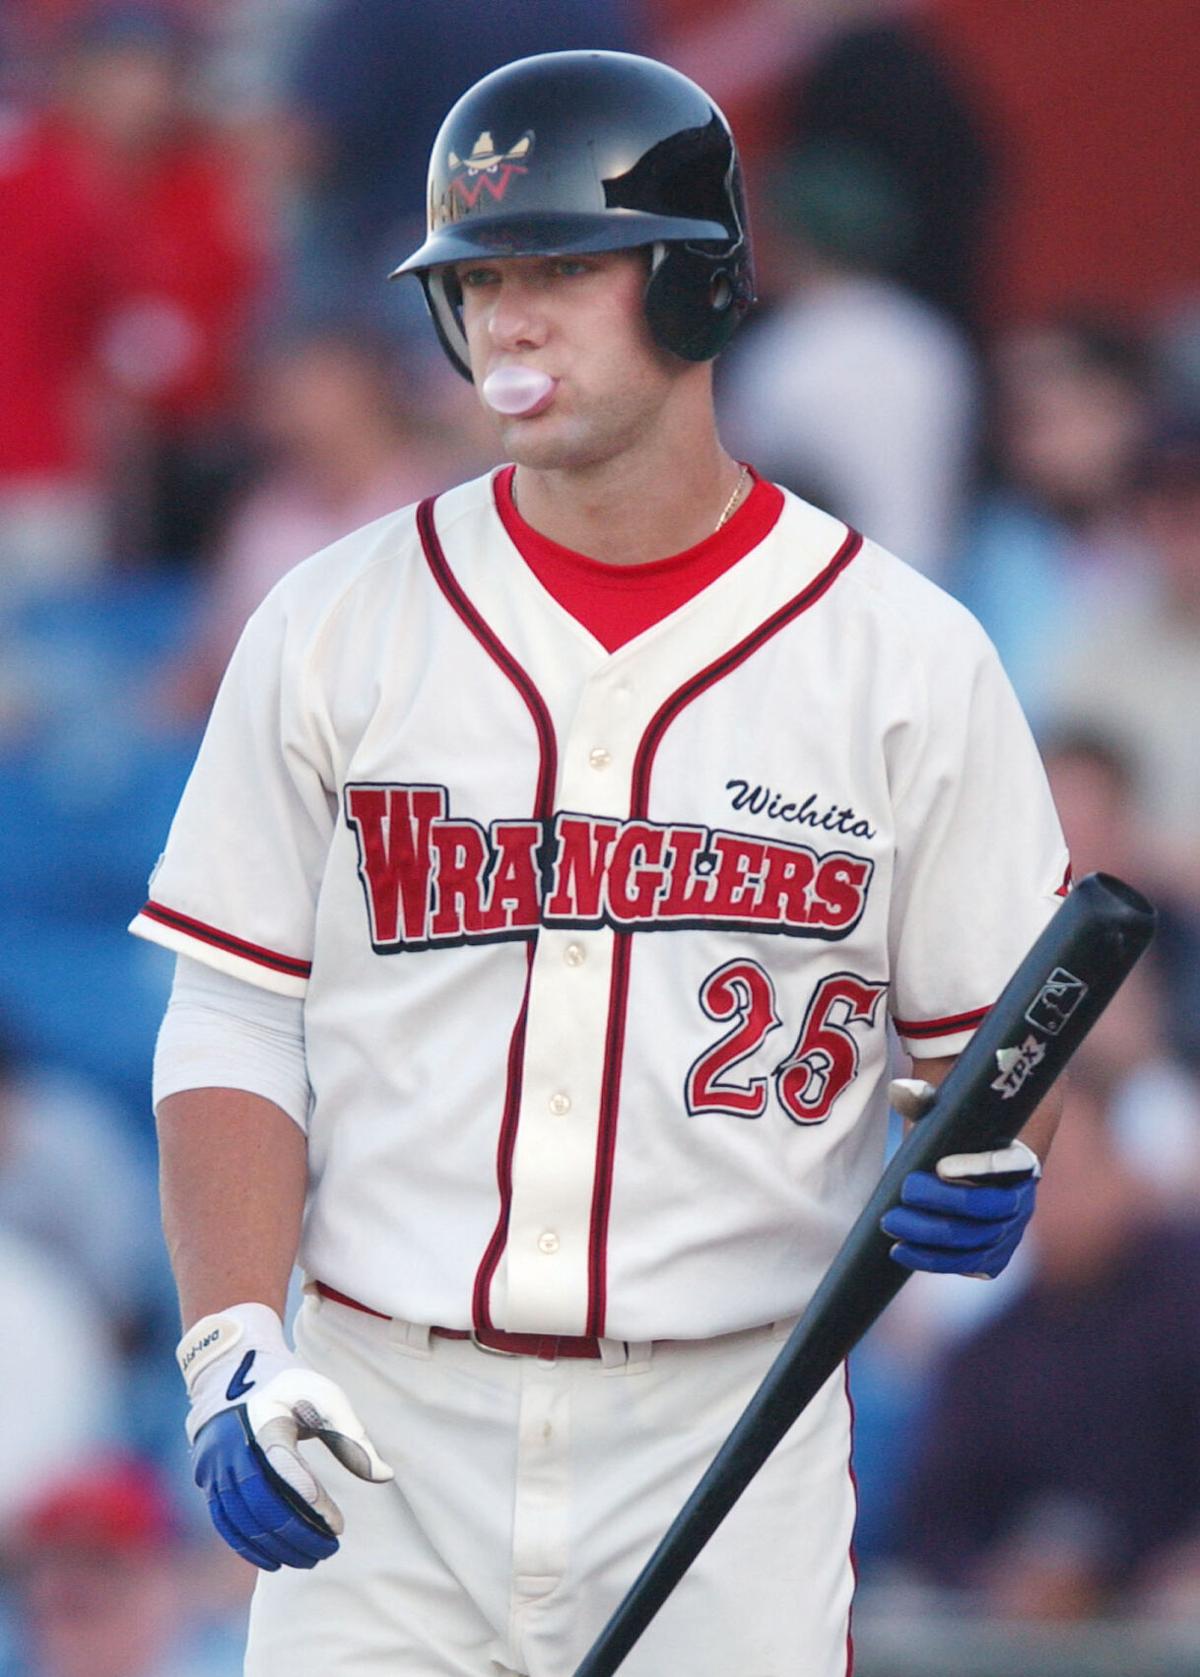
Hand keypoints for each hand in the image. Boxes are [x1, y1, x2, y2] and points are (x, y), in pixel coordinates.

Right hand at [177, 1303, 392, 1569]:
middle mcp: (236, 1448)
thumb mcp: (325, 1395)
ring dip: (276, 1546)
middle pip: (263, 1504)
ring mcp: (217, 1467)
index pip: (287, 1469)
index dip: (311, 1501)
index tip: (339, 1526)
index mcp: (266, 1422)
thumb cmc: (289, 1387)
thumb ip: (353, 1435)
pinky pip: (226, 1523)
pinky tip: (275, 1561)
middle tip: (331, 1550)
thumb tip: (386, 1476)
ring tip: (311, 1559)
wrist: (233, 1374)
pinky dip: (249, 1546)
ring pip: (244, 1520)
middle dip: (298, 1534)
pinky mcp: (209, 1482)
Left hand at [880, 1078, 1040, 1278]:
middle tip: (905, 1191)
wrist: (978, 1170)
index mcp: (1019, 1160)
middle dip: (944, 1202)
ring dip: (931, 1235)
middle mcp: (1021, 1200)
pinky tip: (903, 1251)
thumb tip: (900, 1090)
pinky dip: (936, 1260)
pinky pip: (968, 1264)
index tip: (939, 1165)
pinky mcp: (992, 1256)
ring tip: (892, 1222)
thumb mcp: (947, 1114)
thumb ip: (925, 1100)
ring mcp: (1008, 1232)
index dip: (979, 1167)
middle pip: (988, 1207)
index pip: (1009, 1164)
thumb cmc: (960, 1137)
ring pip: (976, 1241)